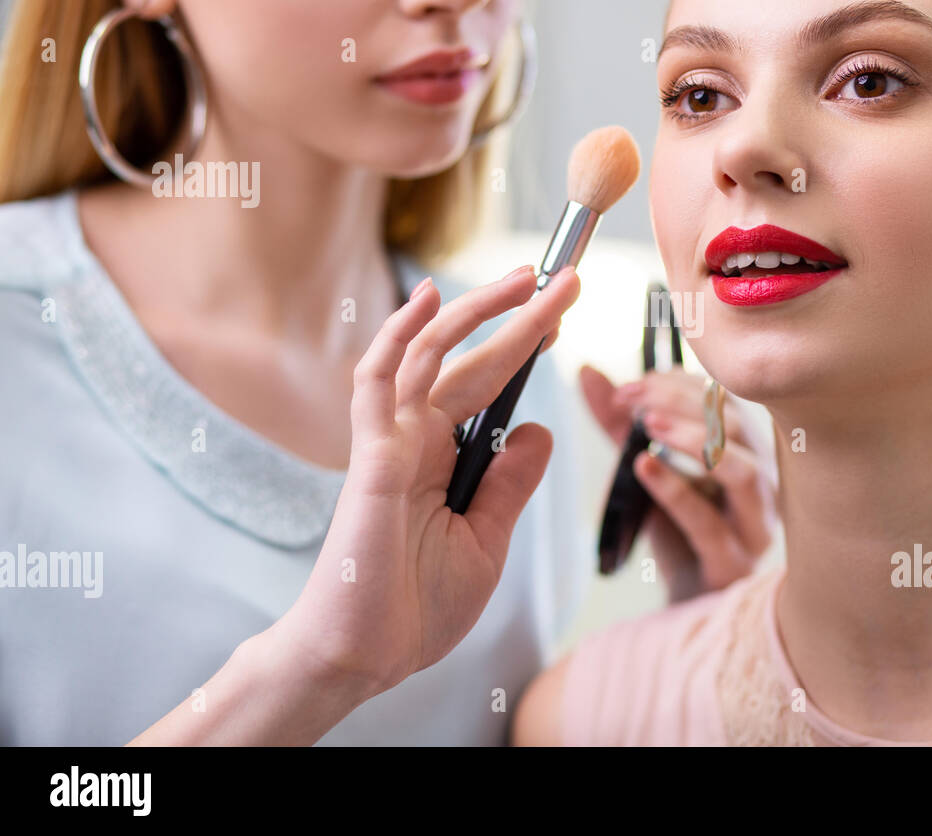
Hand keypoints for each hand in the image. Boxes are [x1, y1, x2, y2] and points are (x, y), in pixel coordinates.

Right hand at [271, 265, 580, 701]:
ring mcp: (391, 441)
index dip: (522, 346)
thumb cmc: (417, 605)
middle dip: (518, 317)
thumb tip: (538, 430)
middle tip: (562, 280)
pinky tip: (426, 299)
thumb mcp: (489, 539)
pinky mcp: (371, 456)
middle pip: (471, 359)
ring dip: (477, 312)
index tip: (559, 317)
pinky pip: (377, 382)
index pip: (489, 385)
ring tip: (526, 278)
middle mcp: (416, 439)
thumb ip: (511, 483)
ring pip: (431, 354)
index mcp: (443, 458)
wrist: (367, 655)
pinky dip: (399, 337)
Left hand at [579, 364, 775, 601]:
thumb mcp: (644, 466)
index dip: (677, 383)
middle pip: (737, 426)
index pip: (724, 400)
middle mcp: (762, 482)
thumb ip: (619, 422)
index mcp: (747, 450)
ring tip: (650, 424)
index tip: (628, 386)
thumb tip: (587, 372)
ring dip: (695, 440)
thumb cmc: (676, 530)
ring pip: (743, 470)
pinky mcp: (732, 563)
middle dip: (683, 403)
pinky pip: (709, 523)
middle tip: (634, 398)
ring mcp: (753, 525)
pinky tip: (644, 469)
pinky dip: (676, 491)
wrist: (686, 605)